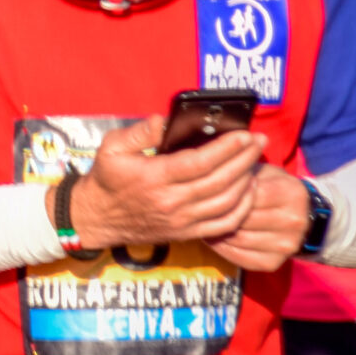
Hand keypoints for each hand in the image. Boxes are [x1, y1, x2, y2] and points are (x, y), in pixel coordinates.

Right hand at [62, 117, 262, 249]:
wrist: (95, 219)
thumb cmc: (106, 180)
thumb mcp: (111, 148)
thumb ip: (140, 132)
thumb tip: (165, 121)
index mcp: (154, 178)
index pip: (200, 162)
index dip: (227, 148)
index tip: (244, 134)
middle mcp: (171, 201)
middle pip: (220, 181)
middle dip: (245, 159)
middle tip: (259, 142)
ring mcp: (182, 220)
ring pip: (227, 202)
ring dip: (246, 181)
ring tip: (255, 161)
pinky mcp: (187, 233)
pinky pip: (224, 224)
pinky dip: (242, 208)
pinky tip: (248, 191)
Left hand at [209, 166, 311, 272]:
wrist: (302, 215)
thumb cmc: (272, 187)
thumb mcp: (263, 173)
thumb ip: (242, 175)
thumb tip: (211, 178)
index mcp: (291, 194)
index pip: (248, 197)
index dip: (225, 193)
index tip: (210, 190)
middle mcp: (292, 221)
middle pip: (241, 219)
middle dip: (217, 214)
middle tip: (198, 208)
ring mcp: (285, 245)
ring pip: (236, 239)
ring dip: (216, 231)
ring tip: (204, 221)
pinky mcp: (274, 263)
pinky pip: (238, 257)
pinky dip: (221, 247)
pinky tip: (214, 236)